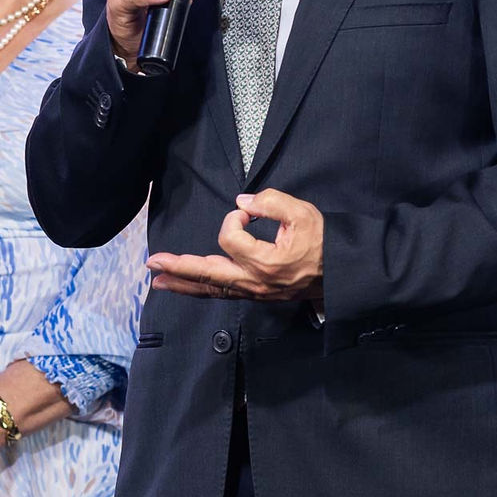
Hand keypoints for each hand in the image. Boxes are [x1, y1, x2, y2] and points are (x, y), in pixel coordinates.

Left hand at [148, 189, 323, 303]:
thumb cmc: (325, 242)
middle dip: (178, 267)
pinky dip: (202, 289)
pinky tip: (188, 287)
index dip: (236, 219)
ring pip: (212, 288)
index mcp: (265, 262)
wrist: (344, 273)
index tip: (251, 213)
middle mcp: (254, 282)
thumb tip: (243, 204)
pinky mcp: (257, 294)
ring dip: (184, 283)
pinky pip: (223, 293)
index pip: (231, 237)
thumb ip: (270, 202)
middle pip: (207, 274)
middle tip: (152, 264)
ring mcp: (254, 292)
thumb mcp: (302, 213)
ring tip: (158, 280)